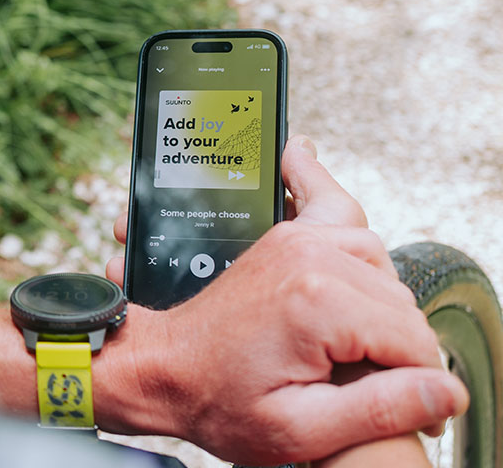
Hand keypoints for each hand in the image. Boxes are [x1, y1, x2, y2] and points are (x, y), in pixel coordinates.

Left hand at [103, 135, 468, 463]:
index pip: (414, 341)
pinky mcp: (284, 237)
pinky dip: (343, 216)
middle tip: (373, 386)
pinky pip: (337, 213)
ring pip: (380, 260)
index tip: (406, 411)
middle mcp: (309, 257)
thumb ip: (379, 409)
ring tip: (367, 343)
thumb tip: (444, 390)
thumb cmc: (221, 401)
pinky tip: (319, 182)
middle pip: (401, 301)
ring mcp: (294, 240)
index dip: (419, 386)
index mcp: (317, 304)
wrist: (166, 366)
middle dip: (400, 347)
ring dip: (383, 301)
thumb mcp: (300, 428)